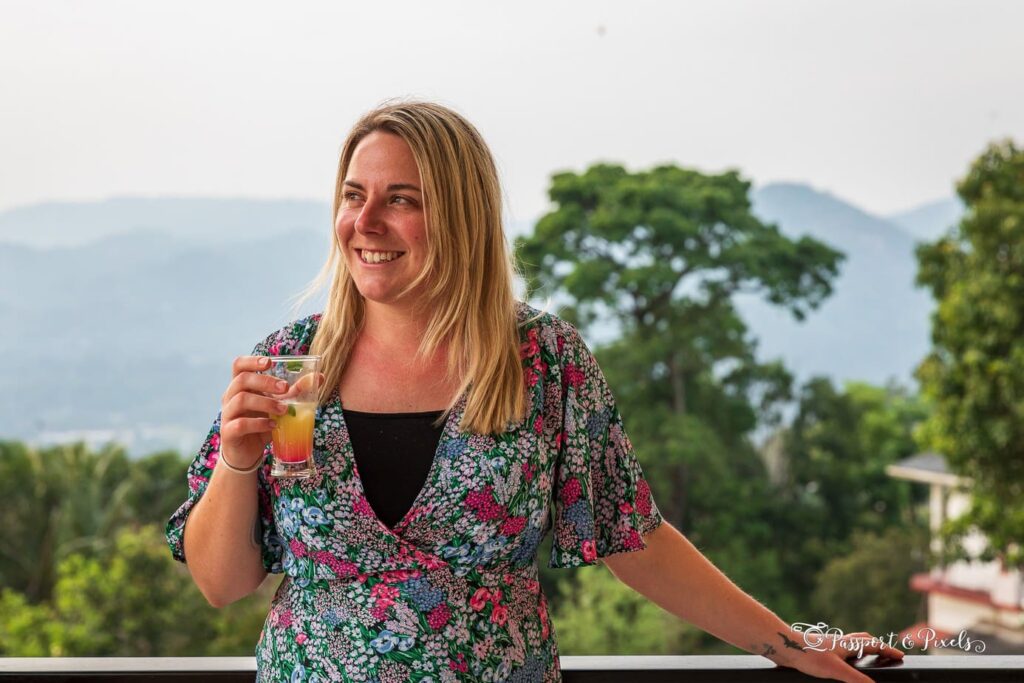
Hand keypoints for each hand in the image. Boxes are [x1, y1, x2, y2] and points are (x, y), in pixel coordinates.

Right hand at [219, 356, 288, 469]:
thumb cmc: (261, 424)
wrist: (247, 453)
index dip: (252, 361)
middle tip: (285, 388)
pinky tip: (273, 425)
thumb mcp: (278, 406)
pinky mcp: (228, 432)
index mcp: (241, 387)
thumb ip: (294, 392)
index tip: (270, 363)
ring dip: (266, 402)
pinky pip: (241, 424)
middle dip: (266, 382)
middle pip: (242, 380)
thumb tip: (319, 377)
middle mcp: (230, 397)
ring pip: (241, 400)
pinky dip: (259, 423)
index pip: (239, 365)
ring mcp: (227, 414)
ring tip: (284, 409)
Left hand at [777, 629, 904, 682]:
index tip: (900, 654)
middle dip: (876, 646)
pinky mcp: (817, 650)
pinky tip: (839, 665)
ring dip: (860, 650)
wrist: (782, 646)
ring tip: (866, 661)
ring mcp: (827, 645)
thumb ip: (857, 679)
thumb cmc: (808, 655)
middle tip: (885, 654)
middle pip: (862, 640)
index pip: (873, 644)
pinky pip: (837, 651)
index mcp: (847, 644)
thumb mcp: (836, 670)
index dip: (888, 649)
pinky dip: (845, 656)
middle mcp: (838, 642)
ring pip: (849, 645)